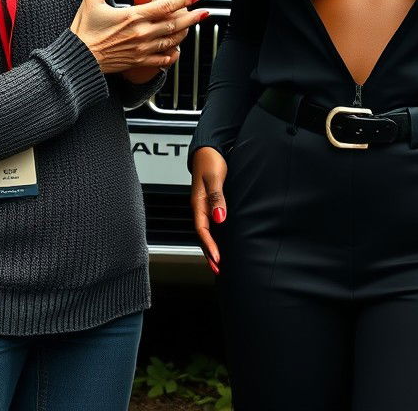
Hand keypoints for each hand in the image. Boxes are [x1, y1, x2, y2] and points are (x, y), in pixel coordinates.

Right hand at [70, 0, 205, 74]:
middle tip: (205, 11)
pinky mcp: (137, 62)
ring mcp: (141, 49)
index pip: (164, 6)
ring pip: (170, 41)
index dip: (183, 0)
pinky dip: (171, 54)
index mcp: (132, 17)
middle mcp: (140, 34)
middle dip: (191, 17)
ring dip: (184, 33)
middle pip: (173, 24)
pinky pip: (161, 60)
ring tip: (192, 26)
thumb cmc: (83, 30)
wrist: (77, 60)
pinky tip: (176, 50)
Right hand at [191, 146, 227, 274]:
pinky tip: (220, 241)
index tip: (217, 259)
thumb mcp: (214, 177)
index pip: (202, 229)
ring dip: (211, 246)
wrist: (207, 148)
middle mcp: (198, 206)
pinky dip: (214, 236)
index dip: (209, 245)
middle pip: (202, 234)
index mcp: (197, 202)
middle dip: (208, 252)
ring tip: (218, 262)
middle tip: (218, 269)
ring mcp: (203, 205)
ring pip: (205, 231)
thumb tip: (220, 218)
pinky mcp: (209, 202)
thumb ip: (217, 197)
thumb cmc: (210, 160)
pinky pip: (209, 223)